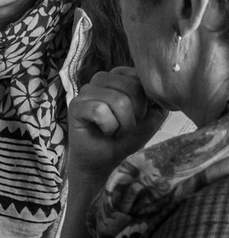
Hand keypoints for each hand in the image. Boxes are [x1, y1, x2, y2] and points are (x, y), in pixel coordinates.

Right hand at [67, 66, 167, 186]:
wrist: (104, 160)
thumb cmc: (125, 137)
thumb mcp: (151, 116)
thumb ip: (158, 99)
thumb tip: (161, 88)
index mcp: (120, 77)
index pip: (141, 77)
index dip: (147, 101)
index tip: (139, 116)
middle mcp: (101, 79)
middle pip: (133, 87)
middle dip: (136, 114)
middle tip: (127, 126)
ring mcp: (86, 91)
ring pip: (118, 100)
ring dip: (123, 124)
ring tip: (116, 131)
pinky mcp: (76, 105)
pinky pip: (100, 111)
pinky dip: (109, 127)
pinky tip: (104, 132)